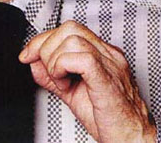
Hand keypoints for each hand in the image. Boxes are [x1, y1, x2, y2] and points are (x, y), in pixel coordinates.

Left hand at [19, 20, 155, 141]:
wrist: (132, 140)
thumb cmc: (108, 119)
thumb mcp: (71, 92)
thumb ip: (52, 74)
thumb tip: (33, 60)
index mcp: (101, 53)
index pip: (68, 29)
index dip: (42, 39)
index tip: (27, 55)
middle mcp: (107, 53)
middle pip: (69, 28)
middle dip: (46, 46)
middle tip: (47, 71)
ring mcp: (110, 63)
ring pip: (72, 39)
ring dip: (55, 60)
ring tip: (61, 82)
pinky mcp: (108, 78)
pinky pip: (82, 58)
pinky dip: (63, 67)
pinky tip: (65, 84)